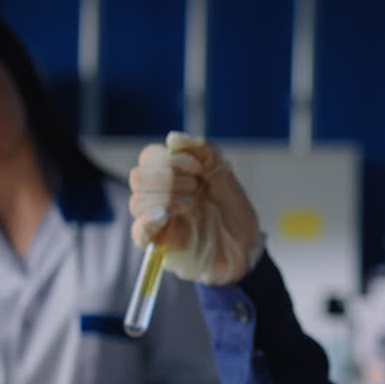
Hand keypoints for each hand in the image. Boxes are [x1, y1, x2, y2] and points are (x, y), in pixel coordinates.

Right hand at [129, 132, 262, 284]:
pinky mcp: (161, 244)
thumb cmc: (234, 212)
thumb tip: (173, 137)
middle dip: (168, 177)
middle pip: (138, 177)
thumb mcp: (225, 174)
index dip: (169, 157)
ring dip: (168, 196)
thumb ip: (204, 151)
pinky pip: (139, 232)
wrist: (247, 246)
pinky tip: (165, 215)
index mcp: (172, 177)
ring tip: (193, 204)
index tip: (197, 168)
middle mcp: (160, 196)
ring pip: (137, 201)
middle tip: (196, 186)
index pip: (149, 158)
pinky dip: (148, 220)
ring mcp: (158, 221)